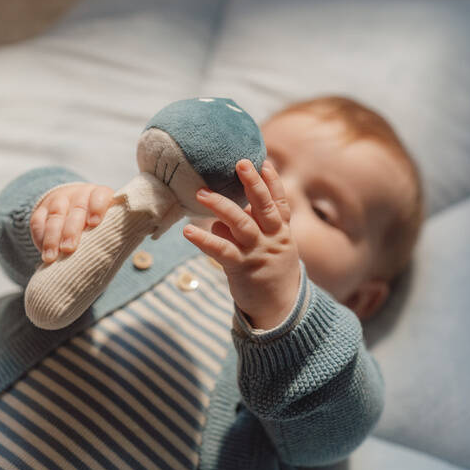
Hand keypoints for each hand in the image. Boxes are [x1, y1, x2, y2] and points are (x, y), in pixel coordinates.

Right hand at [30, 183, 114, 263]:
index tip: (94, 223)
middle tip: (69, 248)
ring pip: (55, 216)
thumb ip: (118, 227)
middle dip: (71, 229)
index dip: (97, 207)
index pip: (100, 196)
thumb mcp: (108, 220)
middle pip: (75, 209)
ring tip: (51, 257)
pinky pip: (37, 221)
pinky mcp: (42, 209)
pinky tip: (42, 251)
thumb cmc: (98, 222)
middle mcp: (79, 194)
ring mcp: (59, 201)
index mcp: (100, 195)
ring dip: (52, 237)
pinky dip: (39, 237)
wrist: (71, 207)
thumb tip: (146, 234)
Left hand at [183, 159, 301, 329]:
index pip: (278, 202)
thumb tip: (217, 222)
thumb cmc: (269, 271)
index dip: (272, 182)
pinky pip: (221, 251)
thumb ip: (249, 231)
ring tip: (201, 193)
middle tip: (240, 163)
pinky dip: (204, 240)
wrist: (280, 308)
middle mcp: (271, 238)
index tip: (263, 161)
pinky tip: (188, 231)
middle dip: (253, 183)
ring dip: (221, 206)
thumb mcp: (270, 247)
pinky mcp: (240, 268)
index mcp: (280, 231)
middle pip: (264, 206)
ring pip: (241, 224)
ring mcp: (256, 252)